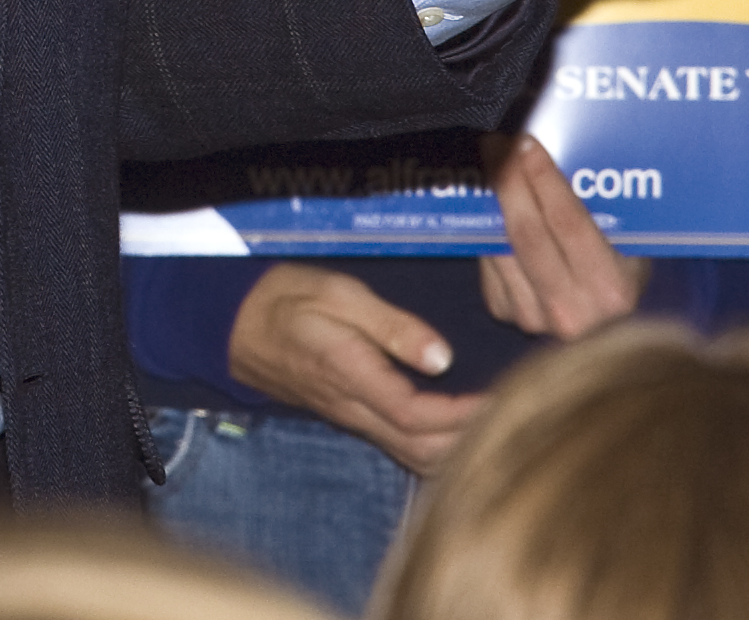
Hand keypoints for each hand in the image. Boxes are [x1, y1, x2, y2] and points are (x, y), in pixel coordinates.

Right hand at [226, 264, 482, 474]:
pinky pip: (401, 447)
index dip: (462, 414)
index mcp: (350, 375)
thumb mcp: (336, 292)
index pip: (416, 414)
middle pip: (421, 449)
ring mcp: (352, 418)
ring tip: (497, 421)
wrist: (233, 324)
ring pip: (413, 456)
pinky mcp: (352, 417)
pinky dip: (437, 447)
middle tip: (515, 411)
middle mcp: (353, 408)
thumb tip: (441, 357)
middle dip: (470, 439)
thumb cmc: (285, 298)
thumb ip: (389, 324)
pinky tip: (462, 430)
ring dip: (456, 449)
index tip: (503, 395)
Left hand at [476, 134, 650, 337]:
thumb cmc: (624, 273)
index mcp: (611, 288)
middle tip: (498, 144)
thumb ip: (600, 209)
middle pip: (527, 233)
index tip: (527, 144)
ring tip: (491, 164)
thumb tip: (558, 153)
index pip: (568, 222)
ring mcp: (535, 319)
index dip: (543, 178)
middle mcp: (573, 311)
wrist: (609, 330)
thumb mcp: (629, 244)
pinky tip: (492, 203)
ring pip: (502, 246)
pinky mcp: (507, 315)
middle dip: (509, 181)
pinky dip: (489, 228)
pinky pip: (490, 261)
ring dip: (492, 199)